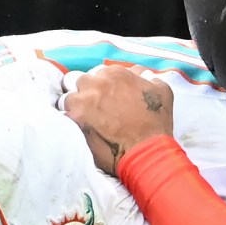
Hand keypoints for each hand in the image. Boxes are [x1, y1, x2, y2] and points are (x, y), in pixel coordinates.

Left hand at [61, 63, 175, 174]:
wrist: (146, 150)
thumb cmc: (155, 122)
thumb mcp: (162, 91)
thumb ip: (145, 78)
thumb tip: (139, 75)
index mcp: (115, 74)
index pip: (98, 73)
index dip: (102, 85)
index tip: (105, 96)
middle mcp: (95, 84)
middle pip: (79, 82)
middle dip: (85, 93)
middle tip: (94, 107)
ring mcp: (81, 103)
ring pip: (67, 99)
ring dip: (75, 107)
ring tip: (85, 119)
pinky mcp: (73, 122)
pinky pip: (64, 117)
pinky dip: (70, 122)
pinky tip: (80, 130)